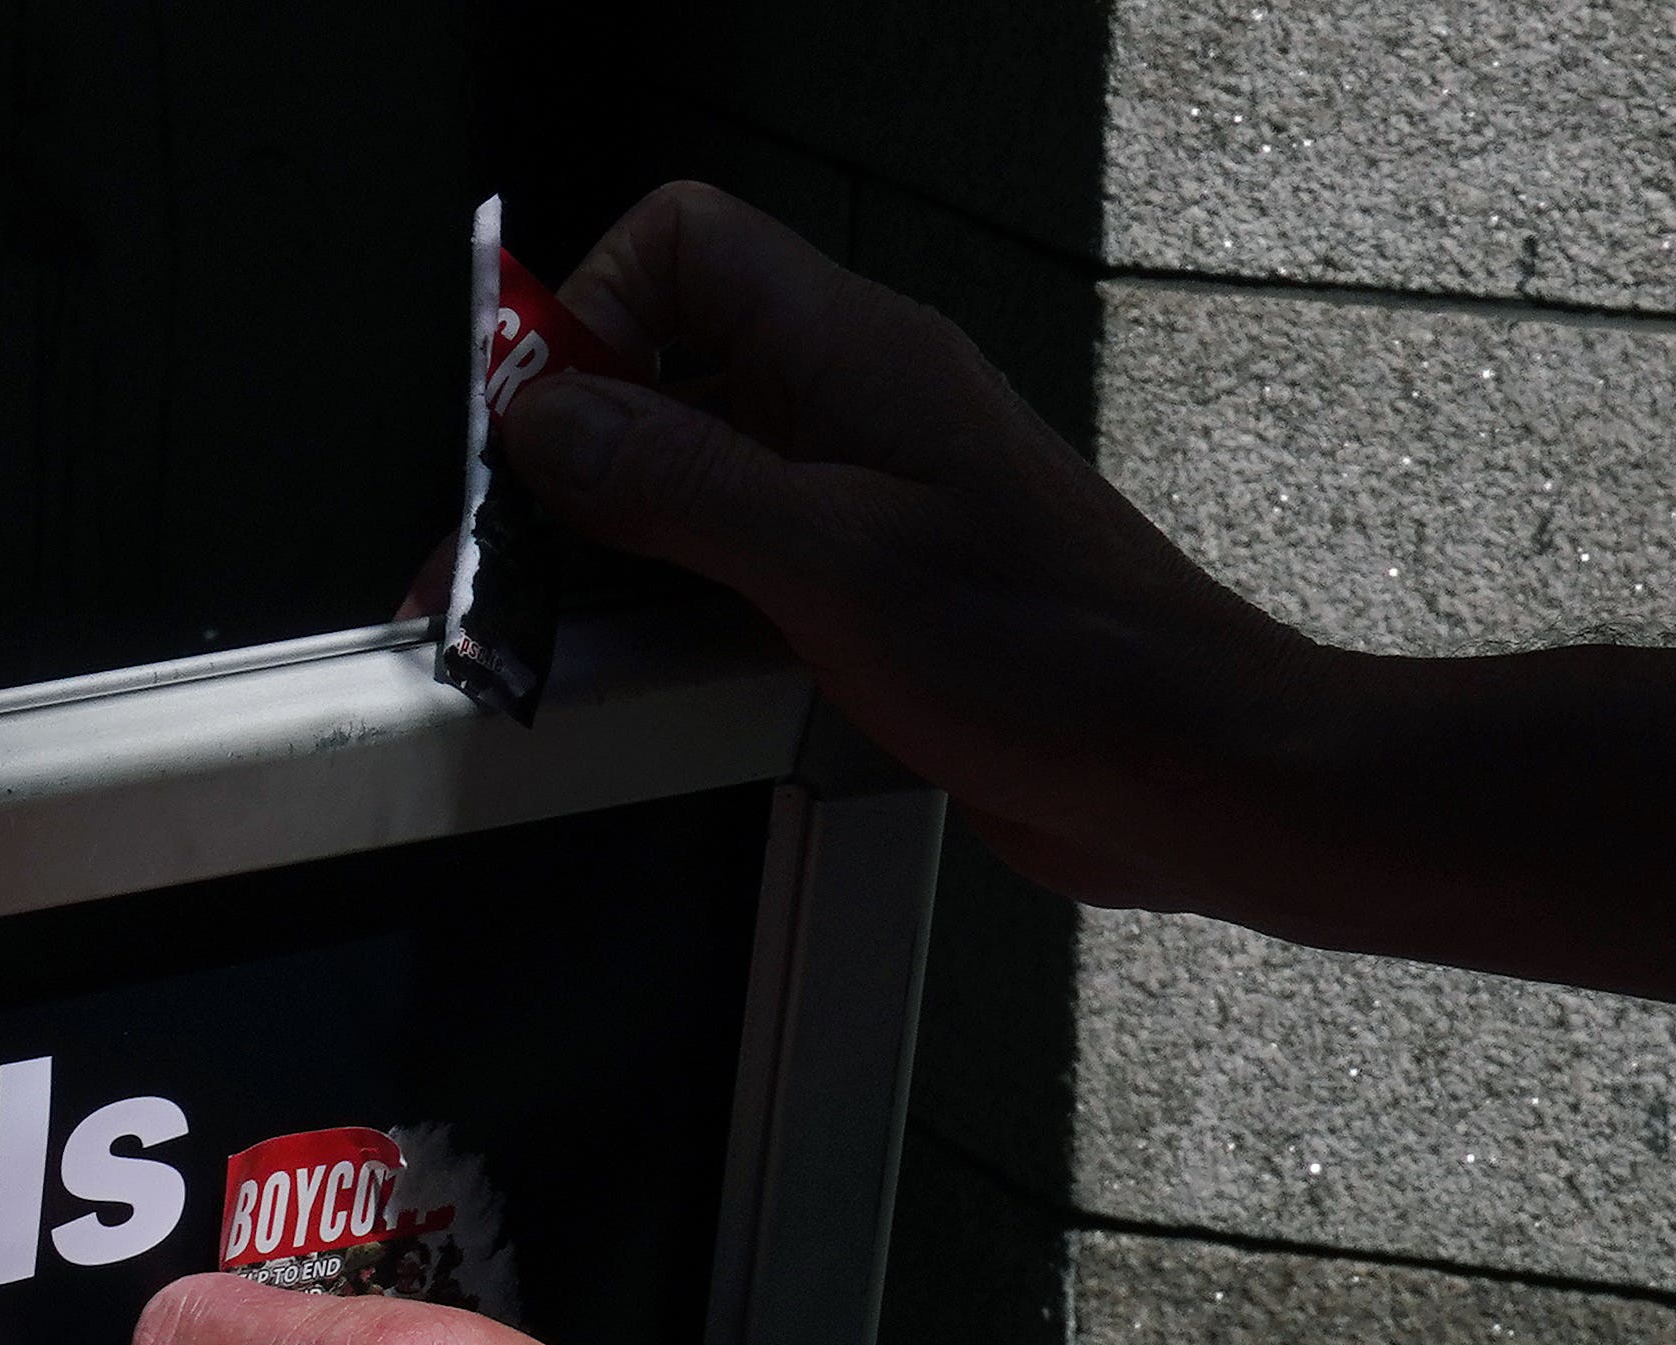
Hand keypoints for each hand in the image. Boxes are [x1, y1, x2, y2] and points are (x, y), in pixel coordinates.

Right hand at [497, 181, 1325, 917]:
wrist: (1176, 767)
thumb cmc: (1062, 660)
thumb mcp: (834, 565)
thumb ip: (680, 482)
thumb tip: (553, 419)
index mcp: (858, 356)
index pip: (681, 246)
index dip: (587, 320)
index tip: (527, 432)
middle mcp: (854, 406)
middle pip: (661, 362)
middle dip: (568, 451)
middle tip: (499, 555)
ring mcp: (856, 493)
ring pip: (685, 471)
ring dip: (610, 540)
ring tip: (555, 624)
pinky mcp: (859, 582)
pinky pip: (727, 561)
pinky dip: (666, 608)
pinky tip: (644, 669)